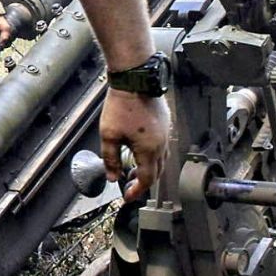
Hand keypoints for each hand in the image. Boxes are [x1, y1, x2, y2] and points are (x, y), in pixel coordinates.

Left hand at [98, 88, 170, 202]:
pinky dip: (152, 156)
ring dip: (148, 169)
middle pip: (156, 172)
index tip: (127, 196)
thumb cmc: (122, 104)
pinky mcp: (165, 124)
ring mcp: (166, 133)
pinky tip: (139, 151)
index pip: (146, 179)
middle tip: (128, 185)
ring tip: (132, 170)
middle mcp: (162, 143)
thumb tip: (112, 177)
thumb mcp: (109, 135)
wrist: (135, 79)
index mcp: (149, 149)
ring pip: (161, 160)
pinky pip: (162, 147)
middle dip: (142, 182)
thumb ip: (110, 159)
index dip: (136, 191)